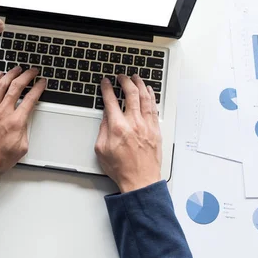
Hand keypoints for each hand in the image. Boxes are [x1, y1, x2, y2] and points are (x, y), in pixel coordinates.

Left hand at [0, 67, 46, 176]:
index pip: (30, 99)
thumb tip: (24, 124)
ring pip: (1, 86)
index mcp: (16, 122)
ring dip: (10, 75)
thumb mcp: (21, 149)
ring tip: (17, 69)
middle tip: (32, 71)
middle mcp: (3, 113)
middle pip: (16, 87)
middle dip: (26, 76)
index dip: (38, 88)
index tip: (42, 83)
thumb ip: (24, 132)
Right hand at [94, 75, 161, 192]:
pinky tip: (149, 91)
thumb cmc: (121, 168)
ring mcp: (147, 126)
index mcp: (118, 128)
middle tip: (121, 76)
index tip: (105, 82)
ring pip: (145, 98)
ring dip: (140, 85)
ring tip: (135, 77)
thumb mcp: (101, 149)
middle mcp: (134, 124)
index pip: (111, 100)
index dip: (107, 88)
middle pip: (131, 94)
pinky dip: (151, 97)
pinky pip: (154, 108)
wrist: (140, 180)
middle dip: (125, 81)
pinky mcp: (156, 130)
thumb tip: (106, 115)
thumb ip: (103, 129)